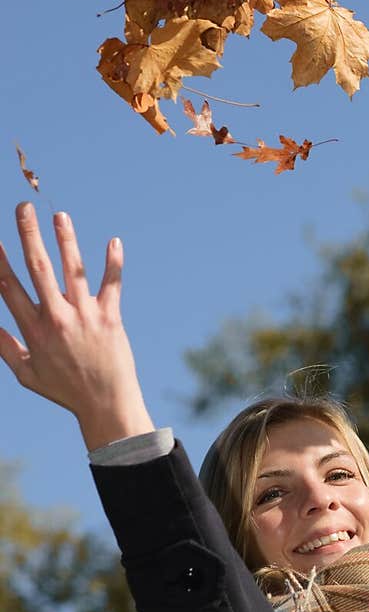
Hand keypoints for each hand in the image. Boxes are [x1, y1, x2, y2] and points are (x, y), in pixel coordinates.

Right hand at [0, 202, 153, 447]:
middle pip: (38, 268)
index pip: (9, 288)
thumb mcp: (27, 375)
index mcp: (33, 330)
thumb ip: (6, 348)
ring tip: (60, 215)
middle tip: (23, 207)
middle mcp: (57, 318)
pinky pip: (111, 285)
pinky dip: (113, 263)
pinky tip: (114, 241)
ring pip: (72, 270)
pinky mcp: (110, 317)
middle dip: (28, 235)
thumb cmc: (65, 390)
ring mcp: (84, 316)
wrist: (105, 404)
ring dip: (66, 240)